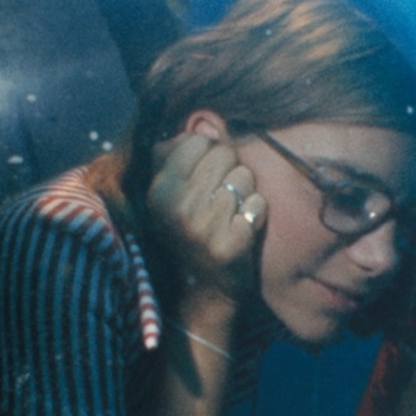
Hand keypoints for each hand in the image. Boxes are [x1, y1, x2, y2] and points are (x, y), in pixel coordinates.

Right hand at [147, 129, 262, 301]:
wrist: (203, 292)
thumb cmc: (190, 232)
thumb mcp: (170, 194)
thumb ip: (179, 153)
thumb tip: (205, 122)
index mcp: (158, 190)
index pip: (198, 141)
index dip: (209, 155)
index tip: (205, 178)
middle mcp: (176, 207)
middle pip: (225, 155)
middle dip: (229, 172)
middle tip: (219, 201)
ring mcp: (203, 228)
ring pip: (245, 177)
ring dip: (244, 193)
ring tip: (229, 215)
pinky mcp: (230, 245)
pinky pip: (257, 203)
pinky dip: (255, 214)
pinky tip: (242, 229)